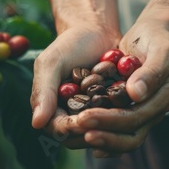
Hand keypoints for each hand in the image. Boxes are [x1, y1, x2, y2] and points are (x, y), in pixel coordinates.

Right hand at [30, 14, 119, 137]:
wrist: (97, 31)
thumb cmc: (69, 45)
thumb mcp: (52, 63)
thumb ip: (43, 91)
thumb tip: (36, 123)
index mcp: (53, 109)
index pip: (58, 129)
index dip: (68, 129)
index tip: (79, 121)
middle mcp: (73, 116)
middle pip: (81, 137)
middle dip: (92, 130)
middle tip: (104, 119)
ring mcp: (94, 114)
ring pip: (102, 132)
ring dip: (110, 127)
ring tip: (119, 115)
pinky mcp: (114, 110)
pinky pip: (118, 121)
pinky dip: (124, 118)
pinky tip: (132, 110)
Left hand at [76, 16, 168, 156]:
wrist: (158, 34)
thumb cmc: (160, 38)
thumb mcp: (162, 49)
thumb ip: (151, 72)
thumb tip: (135, 95)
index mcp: (164, 99)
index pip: (137, 118)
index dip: (111, 121)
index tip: (84, 118)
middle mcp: (153, 111)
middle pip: (130, 135)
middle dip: (102, 132)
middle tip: (76, 126)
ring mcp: (142, 111)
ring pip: (123, 137)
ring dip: (100, 138)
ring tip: (74, 135)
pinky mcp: (129, 108)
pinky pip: (116, 128)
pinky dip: (101, 132)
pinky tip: (81, 134)